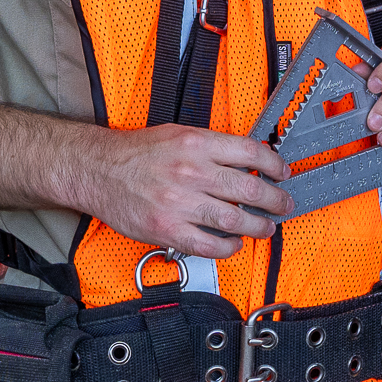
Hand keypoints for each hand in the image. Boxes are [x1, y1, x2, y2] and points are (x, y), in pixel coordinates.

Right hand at [78, 124, 286, 259]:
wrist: (97, 170)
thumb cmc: (136, 154)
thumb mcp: (178, 135)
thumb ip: (212, 148)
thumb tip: (247, 161)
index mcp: (196, 144)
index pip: (251, 153)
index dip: (274, 165)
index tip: (281, 173)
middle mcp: (191, 172)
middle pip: (250, 189)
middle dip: (276, 200)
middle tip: (283, 204)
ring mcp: (180, 203)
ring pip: (235, 221)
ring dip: (258, 227)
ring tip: (265, 227)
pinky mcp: (168, 230)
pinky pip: (209, 246)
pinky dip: (228, 247)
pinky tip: (233, 243)